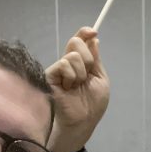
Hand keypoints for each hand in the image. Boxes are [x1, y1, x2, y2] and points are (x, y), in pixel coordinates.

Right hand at [46, 27, 109, 151]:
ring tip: (77, 86)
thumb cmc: (92, 104)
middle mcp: (69, 63)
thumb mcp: (100, 79)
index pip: (80, 41)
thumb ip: (95, 60)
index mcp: (81, 63)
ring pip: (73, 55)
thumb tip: (93, 39)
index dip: (85, 33)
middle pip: (76, 42)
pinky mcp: (50, 75)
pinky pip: (64, 64)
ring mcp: (58, 68)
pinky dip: (72, 76)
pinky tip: (69, 88)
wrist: (83, 120)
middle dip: (88, 59)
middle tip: (87, 75)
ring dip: (81, 72)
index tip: (93, 31)